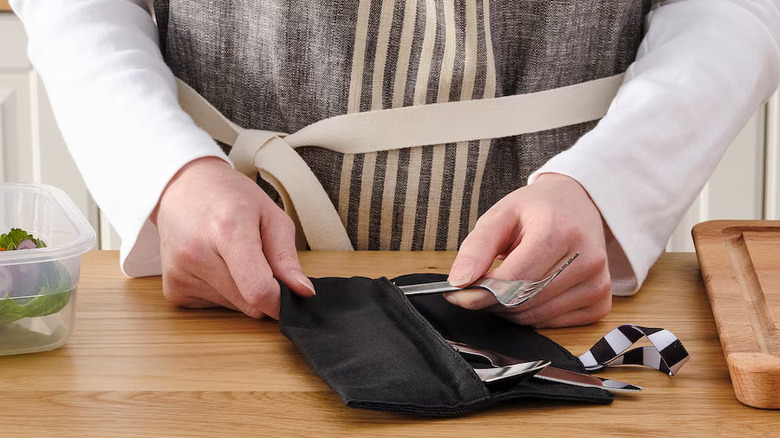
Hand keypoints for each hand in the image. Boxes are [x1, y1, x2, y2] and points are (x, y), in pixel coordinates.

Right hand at [151, 157, 314, 318]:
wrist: (184, 187)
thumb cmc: (231, 197)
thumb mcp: (271, 216)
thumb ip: (287, 258)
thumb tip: (303, 293)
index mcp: (227, 231)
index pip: (258, 290)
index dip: (281, 301)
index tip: (290, 296)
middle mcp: (196, 255)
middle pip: (249, 304)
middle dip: (263, 291)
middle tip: (259, 260)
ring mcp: (179, 274)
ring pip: (233, 307)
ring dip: (242, 291)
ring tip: (232, 256)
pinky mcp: (172, 288)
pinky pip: (213, 306)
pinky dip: (223, 292)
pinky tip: (216, 264)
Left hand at [445, 173, 610, 327]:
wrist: (578, 205)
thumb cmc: (538, 209)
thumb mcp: (501, 215)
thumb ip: (477, 247)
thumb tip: (459, 281)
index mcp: (559, 231)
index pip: (512, 279)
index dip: (480, 290)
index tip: (458, 292)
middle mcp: (585, 259)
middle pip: (522, 302)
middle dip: (492, 300)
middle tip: (481, 285)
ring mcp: (597, 283)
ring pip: (535, 317)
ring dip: (510, 308)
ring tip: (507, 282)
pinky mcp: (601, 302)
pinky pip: (553, 324)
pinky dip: (532, 313)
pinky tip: (531, 290)